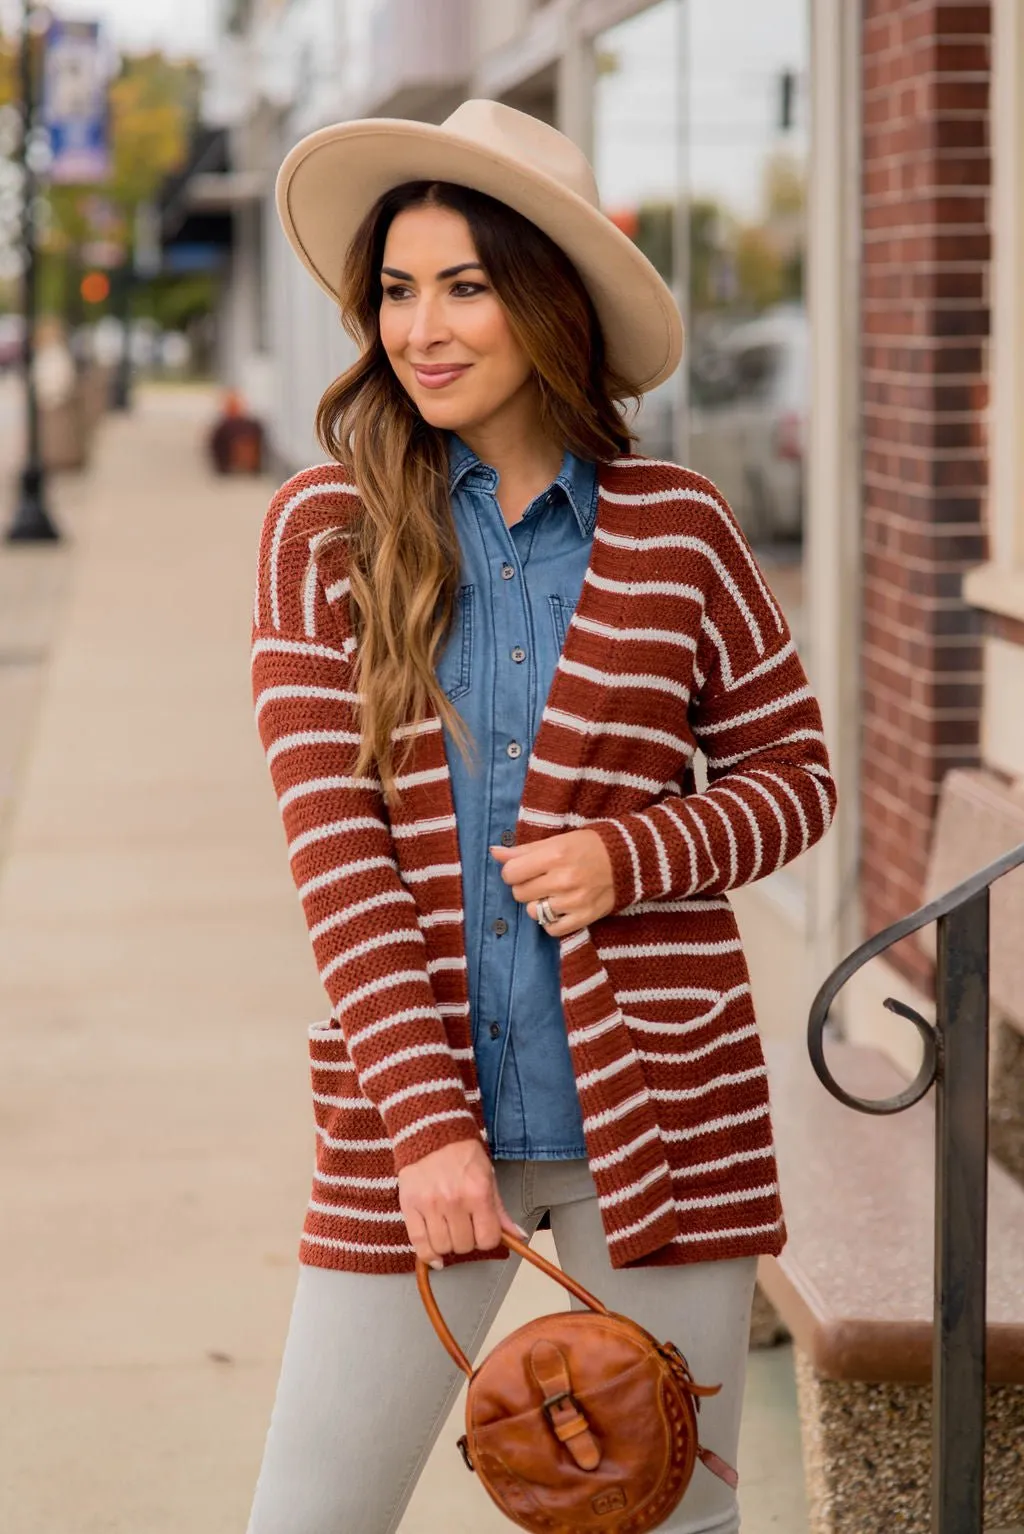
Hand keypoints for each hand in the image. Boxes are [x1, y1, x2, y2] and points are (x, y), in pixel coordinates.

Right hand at [398, 1139, 525, 1269]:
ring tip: (449, 1230)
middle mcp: (454, 1201)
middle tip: (465, 1226)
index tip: (484, 1231)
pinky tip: (435, 1256)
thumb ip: (500, 1210)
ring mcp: (430, 1205)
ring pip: (442, 1247)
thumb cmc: (463, 1155)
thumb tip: (518, 1237)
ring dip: (449, 1245)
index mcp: (478, 1193)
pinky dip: (428, 1255)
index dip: (488, 1239)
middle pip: (464, 1245)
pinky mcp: (409, 1206)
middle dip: (468, 1241)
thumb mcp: (488, 1177)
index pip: (488, 1239)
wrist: (431, 1132)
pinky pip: (419, 1243)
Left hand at [489, 829, 614, 936]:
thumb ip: (524, 850)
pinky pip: (551, 929)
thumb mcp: (556, 841)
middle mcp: (563, 880)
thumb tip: (494, 852)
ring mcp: (573, 902)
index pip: (511, 873)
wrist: (629, 861)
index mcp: (555, 856)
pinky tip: (559, 908)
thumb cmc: (589, 847)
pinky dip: (551, 921)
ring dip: (538, 904)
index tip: (523, 869)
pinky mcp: (584, 918)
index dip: (513, 871)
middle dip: (525, 887)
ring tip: (552, 893)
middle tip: (540, 879)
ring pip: (533, 912)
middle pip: (519, 893)